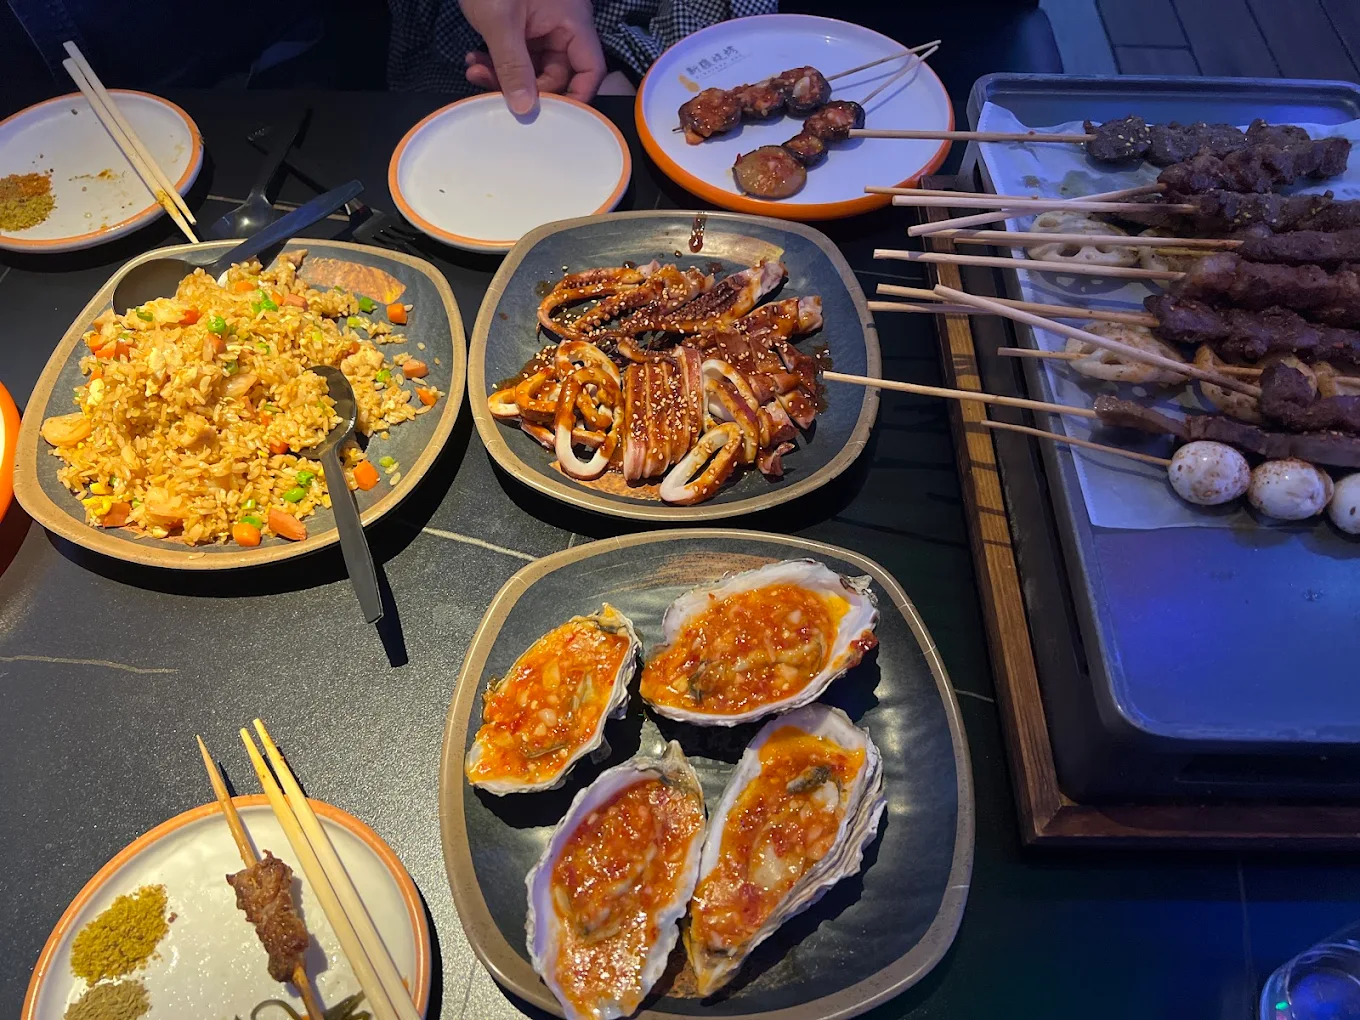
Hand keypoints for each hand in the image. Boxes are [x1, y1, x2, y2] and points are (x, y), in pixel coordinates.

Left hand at [460, 0, 606, 115]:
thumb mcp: (500, 23)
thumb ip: (513, 67)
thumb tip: (525, 108)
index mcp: (571, 22)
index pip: (590, 70)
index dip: (578, 96)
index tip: (555, 117)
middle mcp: (561, 26)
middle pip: (558, 74)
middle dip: (526, 87)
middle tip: (496, 91)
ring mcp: (541, 26)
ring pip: (533, 68)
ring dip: (505, 76)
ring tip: (476, 71)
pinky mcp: (521, 26)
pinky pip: (517, 56)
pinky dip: (497, 63)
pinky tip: (475, 59)